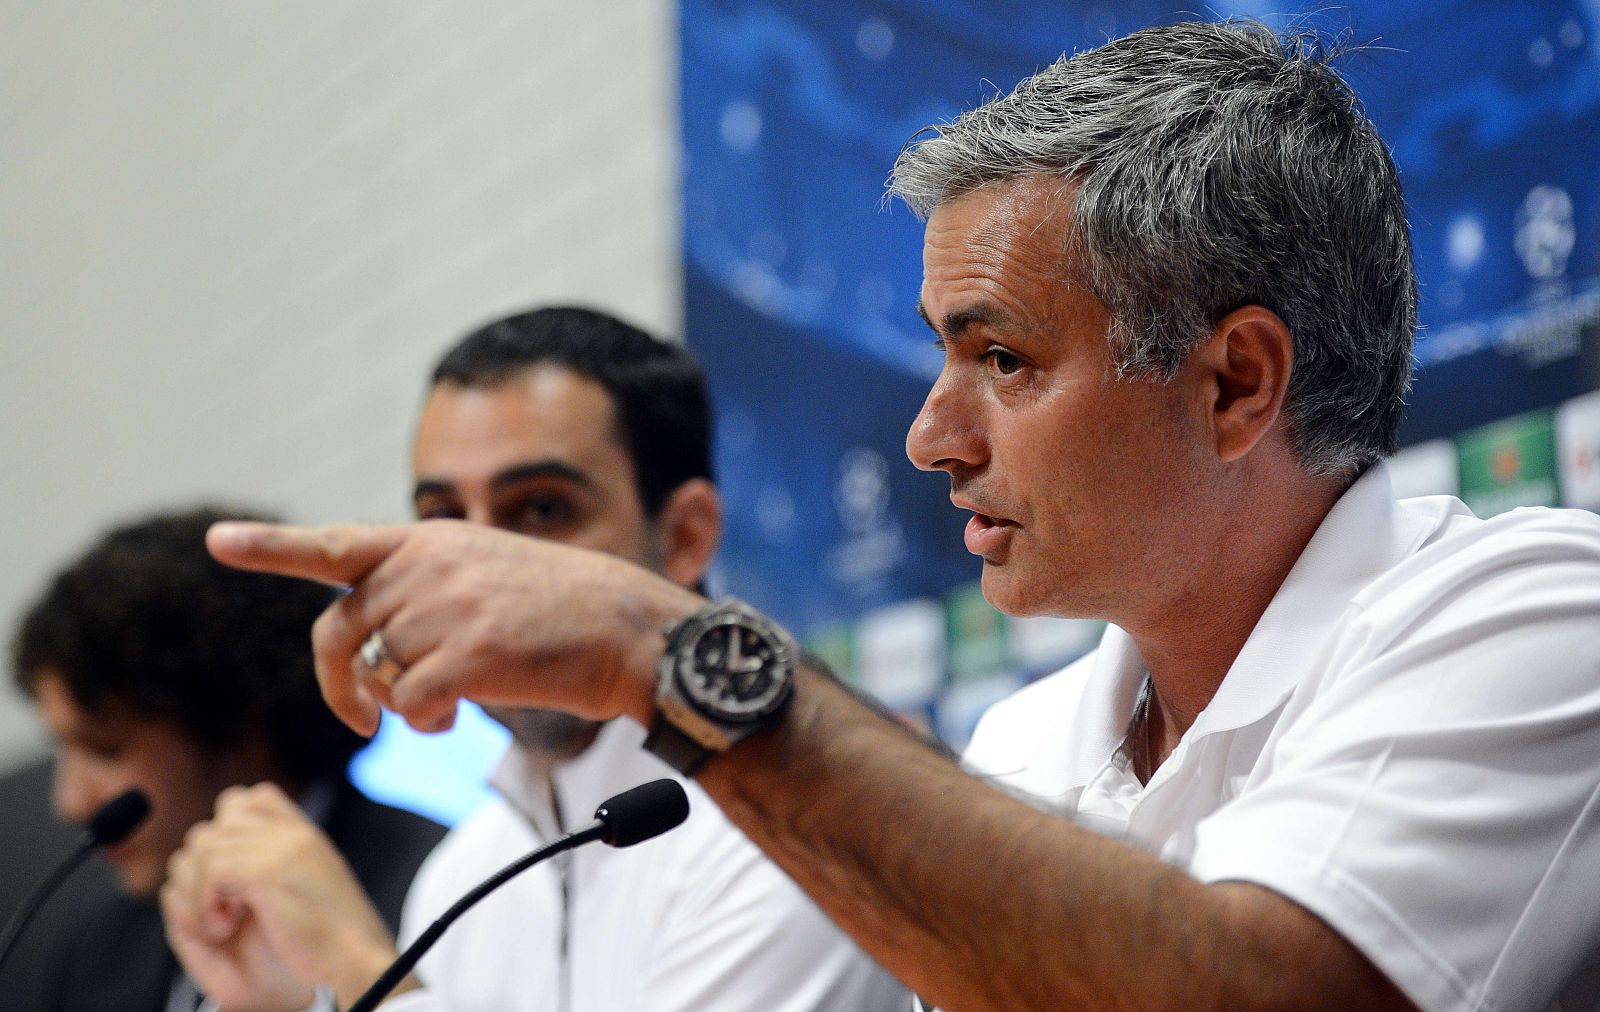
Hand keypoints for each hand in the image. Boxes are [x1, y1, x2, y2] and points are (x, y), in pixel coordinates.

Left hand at [161, 784, 402, 1009]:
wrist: (358, 960)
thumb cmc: (333, 938)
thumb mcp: (312, 886)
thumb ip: (282, 863)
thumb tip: (239, 859)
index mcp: (304, 835)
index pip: (252, 798)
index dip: (229, 831)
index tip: (233, 878)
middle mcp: (293, 834)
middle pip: (217, 825)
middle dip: (204, 870)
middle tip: (222, 908)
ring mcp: (283, 850)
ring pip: (207, 847)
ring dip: (200, 891)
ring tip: (222, 923)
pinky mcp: (269, 873)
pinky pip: (213, 872)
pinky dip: (206, 905)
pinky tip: (224, 928)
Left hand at [205, 519, 703, 735]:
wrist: (628, 630)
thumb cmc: (561, 613)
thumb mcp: (486, 573)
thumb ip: (424, 591)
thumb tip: (370, 657)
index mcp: (431, 541)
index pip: (336, 544)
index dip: (271, 547)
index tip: (218, 541)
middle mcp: (431, 566)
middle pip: (341, 631)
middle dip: (340, 682)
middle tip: (359, 718)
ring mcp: (450, 607)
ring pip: (375, 673)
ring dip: (396, 706)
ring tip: (441, 708)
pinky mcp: (472, 654)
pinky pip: (407, 702)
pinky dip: (419, 721)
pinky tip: (452, 718)